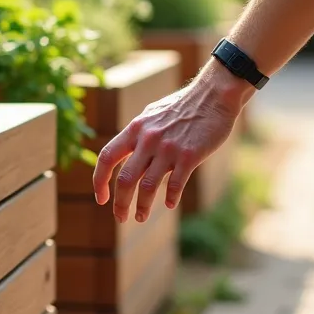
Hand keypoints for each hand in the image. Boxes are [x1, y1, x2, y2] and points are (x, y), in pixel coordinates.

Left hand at [92, 61, 250, 222]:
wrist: (213, 95)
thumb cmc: (183, 106)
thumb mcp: (152, 115)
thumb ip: (138, 135)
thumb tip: (125, 153)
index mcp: (135, 129)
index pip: (107, 158)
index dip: (99, 181)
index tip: (101, 198)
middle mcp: (148, 139)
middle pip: (125, 179)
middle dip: (120, 203)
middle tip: (121, 217)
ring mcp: (168, 148)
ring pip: (148, 187)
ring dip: (142, 207)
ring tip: (141, 217)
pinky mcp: (189, 155)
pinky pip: (176, 185)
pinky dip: (171, 198)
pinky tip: (170, 204)